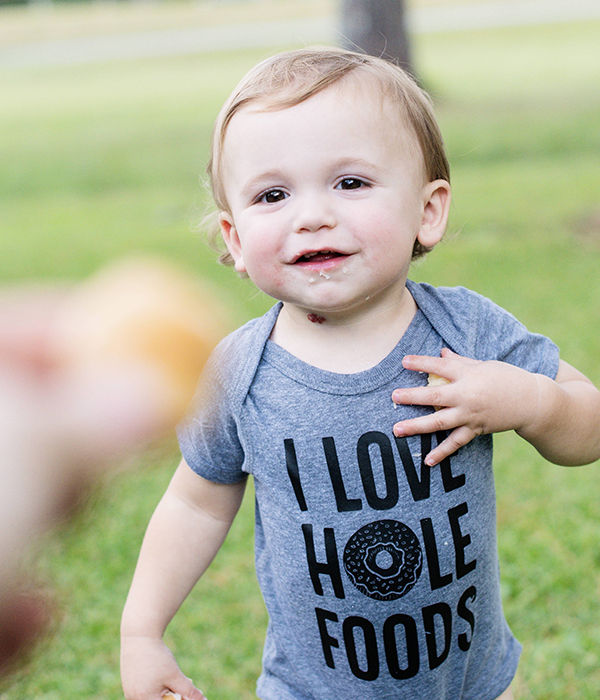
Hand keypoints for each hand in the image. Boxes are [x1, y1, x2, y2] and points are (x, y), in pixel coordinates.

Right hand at [120, 636, 206, 699]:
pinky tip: (158, 674)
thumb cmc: (157, 656)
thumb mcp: (174, 674)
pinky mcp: (128, 684)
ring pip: (151, 697)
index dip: (179, 699)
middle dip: (171, 696)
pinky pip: (143, 691)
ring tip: (169, 677)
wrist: (139, 636)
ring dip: (163, 692)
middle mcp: (134, 698)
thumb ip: (188, 691)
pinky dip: (153, 687)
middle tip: (180, 683)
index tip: (186, 694)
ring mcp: (129, 691)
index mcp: (145, 699)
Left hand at [392, 348, 539, 465]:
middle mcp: (467, 396)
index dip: (421, 363)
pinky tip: (427, 460)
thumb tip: (441, 353)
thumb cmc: (507, 378)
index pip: (440, 367)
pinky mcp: (476, 430)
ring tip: (397, 429)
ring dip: (417, 426)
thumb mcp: (483, 365)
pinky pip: (455, 443)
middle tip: (394, 396)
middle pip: (435, 398)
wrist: (532, 402)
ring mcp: (470, 415)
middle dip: (412, 397)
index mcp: (469, 375)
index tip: (404, 361)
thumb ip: (459, 361)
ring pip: (440, 423)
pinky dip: (442, 453)